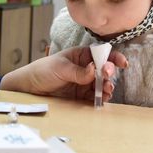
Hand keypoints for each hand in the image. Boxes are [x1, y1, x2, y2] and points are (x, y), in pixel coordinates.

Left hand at [0, 46, 126, 100]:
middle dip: (109, 74)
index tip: (122, 63)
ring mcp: (84, 82)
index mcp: (81, 55)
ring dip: (107, 87)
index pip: (101, 54)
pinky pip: (94, 96)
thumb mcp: (60, 67)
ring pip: (102, 84)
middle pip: (104, 70)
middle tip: (107, 77)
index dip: (113, 57)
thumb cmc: (43, 70)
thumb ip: (78, 71)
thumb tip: (93, 70)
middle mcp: (85, 68)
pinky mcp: (81, 95)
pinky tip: (102, 98)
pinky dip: (100, 98)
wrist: (30, 86)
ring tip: (106, 90)